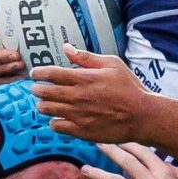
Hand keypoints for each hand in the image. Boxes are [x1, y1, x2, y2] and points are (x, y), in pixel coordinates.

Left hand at [31, 48, 156, 142]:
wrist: (142, 116)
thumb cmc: (129, 88)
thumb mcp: (112, 64)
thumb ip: (86, 57)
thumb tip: (66, 48)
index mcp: (84, 78)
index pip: (51, 74)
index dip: (39, 73)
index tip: (35, 74)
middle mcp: (77, 96)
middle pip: (44, 92)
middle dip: (37, 89)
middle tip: (37, 88)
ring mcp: (77, 115)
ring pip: (47, 109)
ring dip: (43, 104)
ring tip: (46, 102)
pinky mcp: (80, 130)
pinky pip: (56, 126)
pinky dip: (54, 121)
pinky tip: (59, 118)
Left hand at [78, 143, 177, 178]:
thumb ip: (174, 171)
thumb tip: (164, 162)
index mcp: (164, 172)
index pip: (142, 152)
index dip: (127, 144)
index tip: (117, 138)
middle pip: (126, 161)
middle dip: (110, 150)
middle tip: (96, 142)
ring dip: (97, 174)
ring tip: (84, 169)